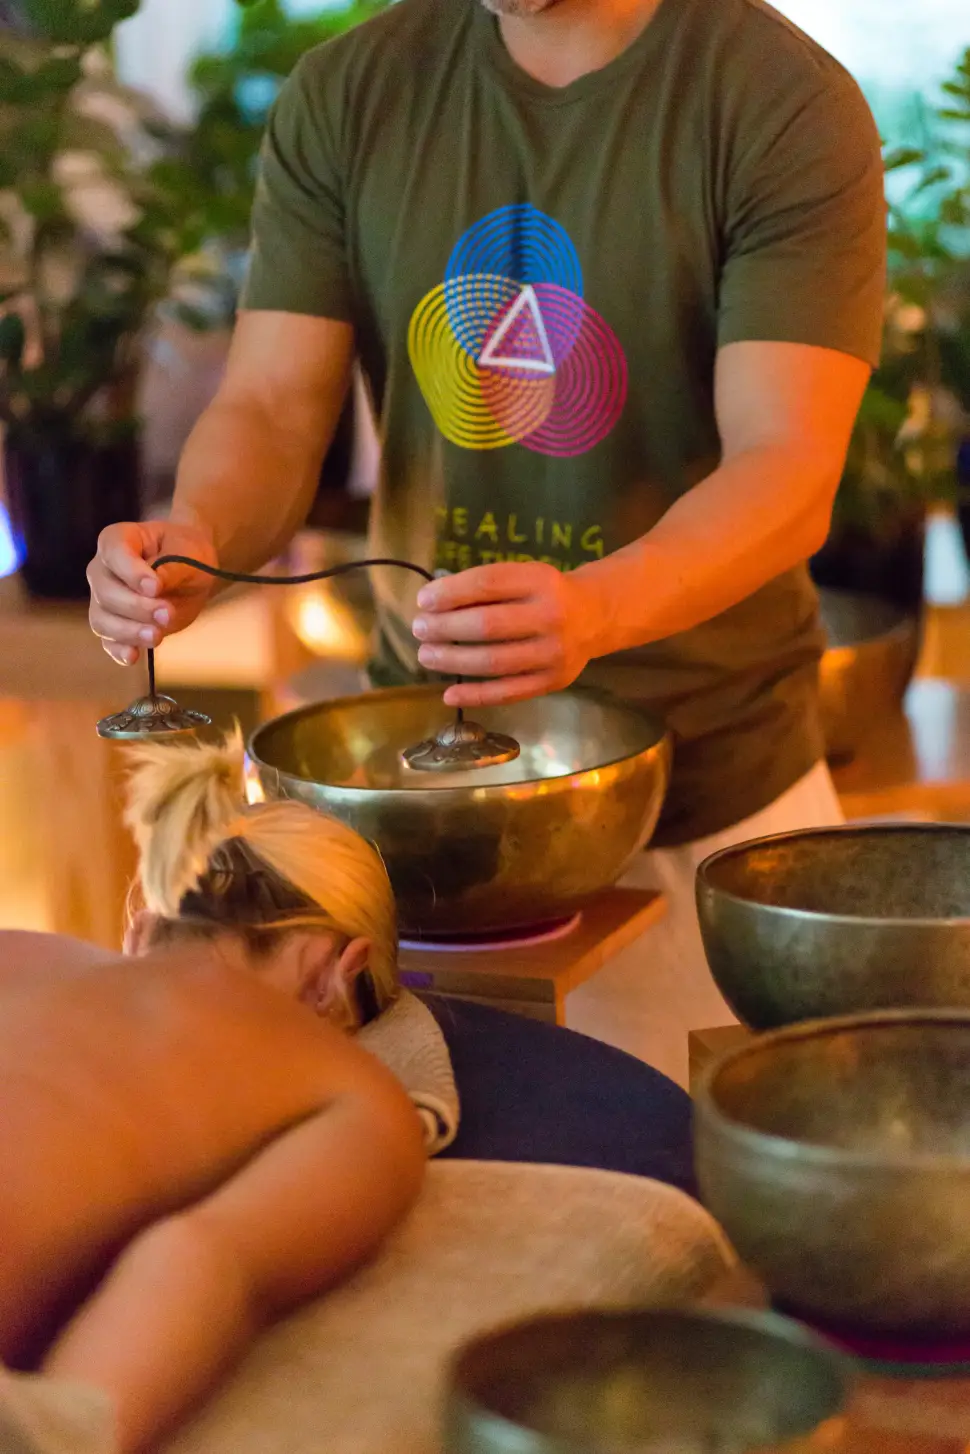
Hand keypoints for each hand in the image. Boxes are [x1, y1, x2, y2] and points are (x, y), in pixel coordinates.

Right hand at [87, 516, 218, 666]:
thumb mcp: (189, 552)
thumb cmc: (186, 552)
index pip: (113, 552)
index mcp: (117, 541)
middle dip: (136, 607)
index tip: (155, 587)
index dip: (131, 572)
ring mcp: (104, 600)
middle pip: (105, 592)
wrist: (191, 572)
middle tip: (166, 613)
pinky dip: (119, 650)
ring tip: (156, 636)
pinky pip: (108, 641)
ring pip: (102, 620)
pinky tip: (134, 656)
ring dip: (128, 632)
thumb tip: (155, 588)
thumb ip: (172, 568)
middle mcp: (103, 570)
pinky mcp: (116, 625)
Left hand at [411, 562, 602, 707]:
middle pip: (487, 625)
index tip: (423, 600)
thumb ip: (487, 587)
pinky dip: (475, 695)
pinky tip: (449, 694)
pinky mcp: (552, 681)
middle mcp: (550, 616)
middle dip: (445, 628)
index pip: (487, 584)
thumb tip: (434, 605)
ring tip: (426, 655)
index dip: (449, 593)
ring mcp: (553, 653)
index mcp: (540, 581)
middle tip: (419, 629)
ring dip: (452, 661)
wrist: (595, 617)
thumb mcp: (524, 576)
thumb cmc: (545, 594)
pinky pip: (508, 692)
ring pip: (493, 661)